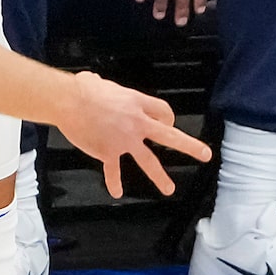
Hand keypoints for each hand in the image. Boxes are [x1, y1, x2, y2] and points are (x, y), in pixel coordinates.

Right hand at [55, 71, 209, 196]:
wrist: (69, 103)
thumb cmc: (83, 89)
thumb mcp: (102, 82)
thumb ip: (107, 88)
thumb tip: (93, 82)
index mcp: (138, 104)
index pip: (164, 111)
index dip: (168, 117)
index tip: (168, 121)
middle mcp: (136, 123)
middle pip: (169, 136)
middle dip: (189, 146)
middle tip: (205, 155)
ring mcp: (124, 141)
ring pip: (148, 161)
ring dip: (160, 177)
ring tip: (169, 189)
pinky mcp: (108, 152)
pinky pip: (113, 171)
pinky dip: (114, 182)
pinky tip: (117, 192)